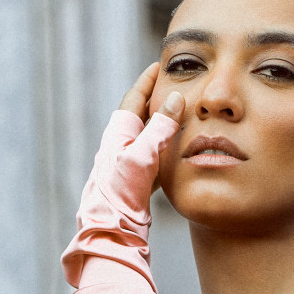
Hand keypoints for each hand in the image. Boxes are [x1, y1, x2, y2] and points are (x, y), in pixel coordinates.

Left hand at [89, 72, 185, 217]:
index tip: (161, 65)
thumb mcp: (143, 155)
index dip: (148, 80)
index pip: (135, 96)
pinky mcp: (135, 180)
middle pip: (142, 113)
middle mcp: (121, 144)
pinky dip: (167, 148)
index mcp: (119, 132)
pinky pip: (154, 156)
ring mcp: (128, 162)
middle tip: (176, 85)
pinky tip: (178, 152)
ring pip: (149, 135)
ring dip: (164, 124)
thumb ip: (160, 128)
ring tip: (183, 114)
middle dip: (158, 98)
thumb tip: (175, 98)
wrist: (110, 228)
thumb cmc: (121, 191)